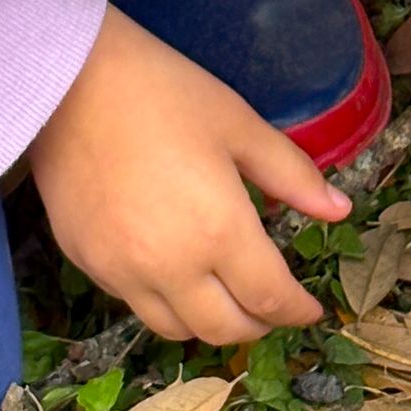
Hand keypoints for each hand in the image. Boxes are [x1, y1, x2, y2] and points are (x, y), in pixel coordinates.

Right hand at [28, 5, 351, 343]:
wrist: (70, 81)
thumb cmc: (166, 93)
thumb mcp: (240, 125)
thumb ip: (292, 175)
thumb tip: (340, 210)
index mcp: (219, 232)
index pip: (269, 298)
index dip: (297, 310)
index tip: (310, 309)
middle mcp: (170, 268)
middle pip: (224, 329)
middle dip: (257, 324)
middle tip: (271, 304)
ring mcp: (121, 272)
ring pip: (175, 329)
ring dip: (209, 322)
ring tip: (225, 294)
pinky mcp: (85, 263)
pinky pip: (134, 304)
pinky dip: (165, 302)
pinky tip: (173, 269)